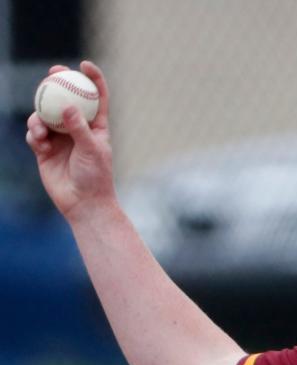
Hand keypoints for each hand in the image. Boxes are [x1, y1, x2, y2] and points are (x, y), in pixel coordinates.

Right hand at [25, 60, 115, 221]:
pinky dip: (35, 136)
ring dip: (39, 116)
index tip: (84, 65)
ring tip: (40, 128)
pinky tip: (40, 144)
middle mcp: (78, 128)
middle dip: (58, 83)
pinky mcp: (45, 150)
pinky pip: (35, 134)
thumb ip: (80, 128)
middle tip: (52, 73)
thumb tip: (69, 107)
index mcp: (97, 126)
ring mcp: (60, 138)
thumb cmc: (96, 177)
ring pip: (45, 115)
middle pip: (66, 99)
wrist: (82, 203)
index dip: (92, 78)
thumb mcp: (92, 150)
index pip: (96, 97)